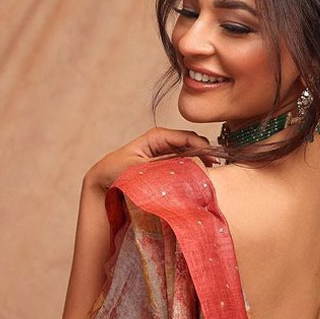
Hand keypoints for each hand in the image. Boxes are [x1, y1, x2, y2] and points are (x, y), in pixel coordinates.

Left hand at [85, 126, 219, 191]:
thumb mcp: (140, 168)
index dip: (202, 146)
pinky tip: (201, 178)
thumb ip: (163, 167)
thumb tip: (186, 170)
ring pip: (191, 155)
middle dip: (205, 154)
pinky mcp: (167, 165)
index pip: (186, 137)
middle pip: (192, 144)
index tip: (212, 158)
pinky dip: (194, 170)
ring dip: (201, 163)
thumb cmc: (117, 172)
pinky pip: (185, 165)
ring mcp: (166, 153)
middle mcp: (164, 142)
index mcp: (157, 136)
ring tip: (212, 173)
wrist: (103, 181)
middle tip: (216, 167)